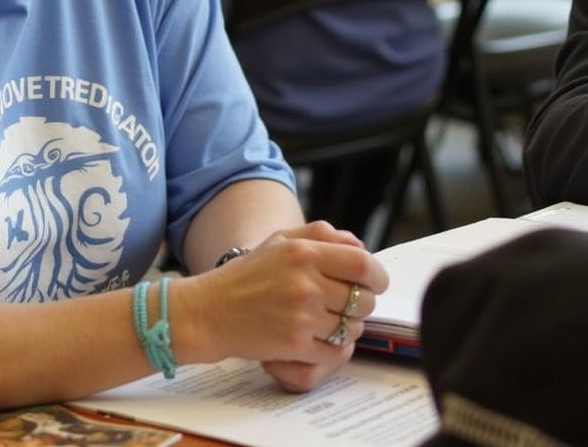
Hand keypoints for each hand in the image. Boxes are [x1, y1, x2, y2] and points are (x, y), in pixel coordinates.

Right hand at [182, 221, 387, 383]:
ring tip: (325, 320)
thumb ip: (320, 235)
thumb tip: (360, 244)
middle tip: (344, 304)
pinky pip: (337, 351)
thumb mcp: (279, 241)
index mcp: (303, 253)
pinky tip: (315, 338)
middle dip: (361, 304)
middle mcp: (306, 283)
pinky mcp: (296, 344)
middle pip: (363, 300)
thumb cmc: (246, 275)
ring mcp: (302, 316)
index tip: (374, 282)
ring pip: (353, 328)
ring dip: (347, 327)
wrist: (210, 310)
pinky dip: (333, 348)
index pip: (363, 264)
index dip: (377, 276)